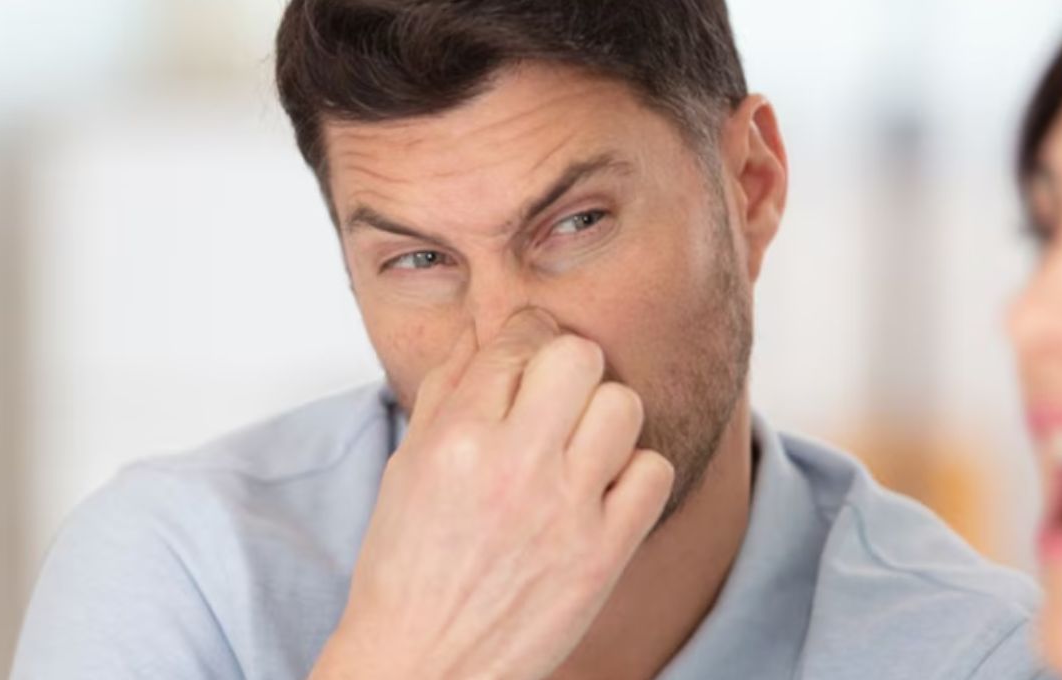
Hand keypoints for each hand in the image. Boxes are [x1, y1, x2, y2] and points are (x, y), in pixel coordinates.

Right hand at [311, 309, 674, 679]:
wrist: (424, 664)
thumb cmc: (408, 570)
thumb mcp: (408, 467)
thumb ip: (447, 390)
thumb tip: (481, 332)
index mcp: (456, 439)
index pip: (516, 341)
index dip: (526, 336)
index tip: (529, 350)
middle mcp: (513, 465)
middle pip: (579, 357)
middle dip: (569, 365)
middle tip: (558, 394)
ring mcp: (565, 510)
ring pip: (623, 405)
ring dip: (603, 416)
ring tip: (579, 444)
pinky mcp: (604, 553)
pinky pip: (654, 470)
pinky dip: (633, 472)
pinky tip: (601, 488)